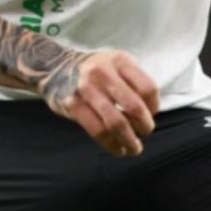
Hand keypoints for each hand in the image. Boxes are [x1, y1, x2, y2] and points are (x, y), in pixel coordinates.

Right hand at [39, 49, 160, 156]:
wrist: (56, 66)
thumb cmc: (97, 69)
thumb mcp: (117, 63)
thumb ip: (134, 81)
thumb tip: (152, 111)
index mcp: (120, 61)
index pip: (148, 88)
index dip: (154, 106)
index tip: (152, 113)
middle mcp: (103, 73)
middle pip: (134, 107)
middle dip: (144, 126)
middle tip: (146, 132)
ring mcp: (86, 90)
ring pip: (116, 123)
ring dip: (129, 140)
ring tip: (134, 148)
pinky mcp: (72, 106)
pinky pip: (97, 131)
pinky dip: (111, 144)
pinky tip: (118, 149)